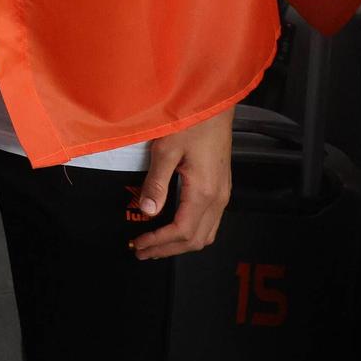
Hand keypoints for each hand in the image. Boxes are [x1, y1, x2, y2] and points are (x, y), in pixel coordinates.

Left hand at [131, 108, 232, 260]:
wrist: (215, 108)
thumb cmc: (192, 123)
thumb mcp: (166, 150)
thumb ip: (156, 182)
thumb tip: (147, 210)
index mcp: (204, 192)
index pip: (181, 231)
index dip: (158, 242)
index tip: (137, 244)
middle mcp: (218, 199)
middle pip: (195, 240)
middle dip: (167, 250)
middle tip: (141, 251)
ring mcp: (223, 195)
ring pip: (206, 235)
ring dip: (180, 244)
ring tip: (155, 245)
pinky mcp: (222, 189)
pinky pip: (210, 223)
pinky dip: (191, 233)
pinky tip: (175, 229)